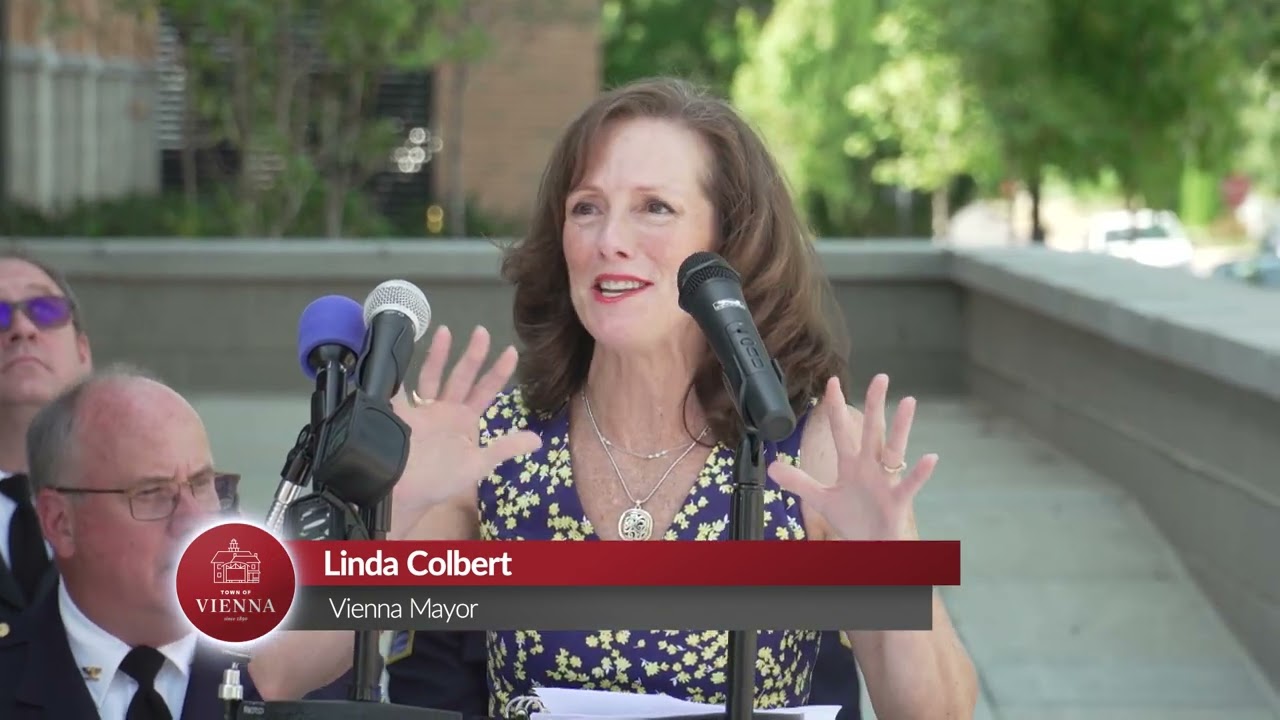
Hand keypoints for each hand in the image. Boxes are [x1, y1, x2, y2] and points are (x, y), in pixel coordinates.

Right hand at [389, 325, 541, 519]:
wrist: (403, 495)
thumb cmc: (439, 481)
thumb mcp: (477, 465)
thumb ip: (504, 449)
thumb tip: (539, 441)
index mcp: (464, 420)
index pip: (486, 390)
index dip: (498, 372)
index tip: (511, 351)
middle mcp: (445, 410)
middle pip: (461, 376)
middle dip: (472, 355)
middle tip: (483, 331)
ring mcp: (422, 409)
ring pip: (432, 375)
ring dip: (439, 355)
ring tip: (446, 331)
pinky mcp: (399, 411)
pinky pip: (399, 387)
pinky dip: (399, 371)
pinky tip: (401, 351)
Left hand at [769, 374, 936, 540]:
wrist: (870, 546)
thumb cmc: (853, 520)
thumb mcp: (821, 499)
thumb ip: (799, 482)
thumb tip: (772, 468)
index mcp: (851, 464)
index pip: (841, 430)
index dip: (836, 407)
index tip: (832, 382)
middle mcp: (870, 467)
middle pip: (872, 431)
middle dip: (875, 405)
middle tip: (881, 377)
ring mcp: (885, 481)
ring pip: (893, 449)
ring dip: (901, 427)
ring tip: (908, 402)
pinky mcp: (897, 500)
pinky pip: (909, 484)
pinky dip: (919, 472)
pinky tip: (929, 458)